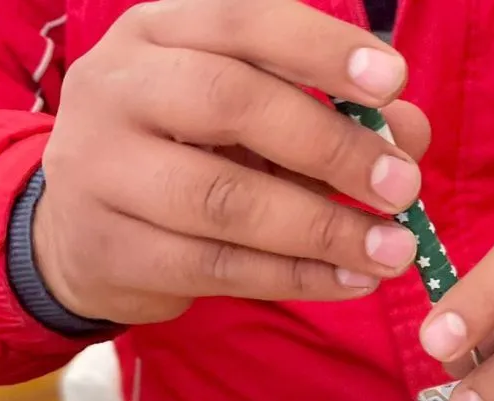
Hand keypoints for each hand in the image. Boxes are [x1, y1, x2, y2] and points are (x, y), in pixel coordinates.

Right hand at [36, 0, 430, 323]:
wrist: (83, 228)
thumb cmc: (190, 152)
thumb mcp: (256, 117)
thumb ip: (332, 114)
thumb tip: (410, 133)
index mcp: (160, 32)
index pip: (244, 21)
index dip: (321, 49)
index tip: (393, 80)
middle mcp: (118, 88)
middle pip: (231, 102)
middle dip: (332, 145)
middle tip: (404, 186)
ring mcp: (100, 170)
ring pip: (225, 200)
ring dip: (324, 229)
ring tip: (395, 251)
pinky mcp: (109, 249)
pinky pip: (217, 267)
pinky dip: (297, 278)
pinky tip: (353, 281)